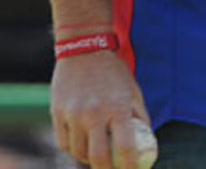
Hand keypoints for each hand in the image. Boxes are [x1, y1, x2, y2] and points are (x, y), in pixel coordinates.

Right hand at [51, 51, 150, 168]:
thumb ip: (138, 116)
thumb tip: (146, 141)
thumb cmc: (114, 73)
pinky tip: (82, 146)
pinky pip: (64, 141)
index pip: (124, 146)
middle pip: (97, 157)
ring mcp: (72, 114)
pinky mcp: (57, 114)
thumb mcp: (133, 91)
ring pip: (78, 151)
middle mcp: (93, 113)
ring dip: (88, 159)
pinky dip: (73, 148)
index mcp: (117, 107)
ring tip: (98, 158)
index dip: (130, 165)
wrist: (84, 51)